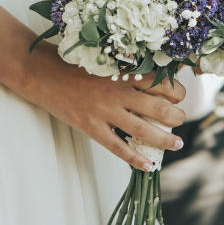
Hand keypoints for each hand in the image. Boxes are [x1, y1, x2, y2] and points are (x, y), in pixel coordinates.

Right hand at [21, 44, 186, 169]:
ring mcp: (105, 112)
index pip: (162, 83)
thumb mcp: (104, 58)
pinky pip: (119, 147)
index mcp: (124, 72)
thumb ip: (126, 67)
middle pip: (159, 108)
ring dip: (166, 139)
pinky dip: (136, 159)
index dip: (177, 92)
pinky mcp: (91, 127)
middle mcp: (119, 92)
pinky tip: (149, 166)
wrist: (41, 72)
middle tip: (182, 120)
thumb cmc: (72, 62)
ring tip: (177, 143)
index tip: (181, 96)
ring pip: (144, 130)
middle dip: (177, 117)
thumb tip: (150, 73)